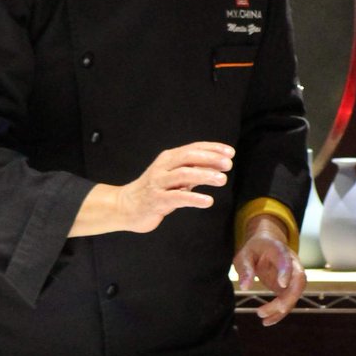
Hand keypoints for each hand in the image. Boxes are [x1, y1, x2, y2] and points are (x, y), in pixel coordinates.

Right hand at [71, 142, 235, 236]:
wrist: (125, 207)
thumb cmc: (156, 191)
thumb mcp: (176, 178)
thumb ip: (195, 171)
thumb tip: (220, 165)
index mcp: (169, 158)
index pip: (193, 148)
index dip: (213, 148)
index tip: (230, 153)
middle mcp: (163, 167)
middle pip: (189, 157)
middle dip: (210, 159)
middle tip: (228, 165)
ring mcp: (158, 183)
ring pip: (183, 175)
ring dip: (205, 175)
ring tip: (222, 180)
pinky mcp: (156, 200)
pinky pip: (177, 198)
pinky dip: (194, 198)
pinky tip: (207, 201)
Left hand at [233, 214, 307, 325]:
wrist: (266, 244)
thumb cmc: (254, 249)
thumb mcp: (244, 256)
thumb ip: (245, 269)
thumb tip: (245, 287)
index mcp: (278, 250)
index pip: (286, 259)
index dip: (287, 271)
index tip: (281, 284)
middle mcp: (291, 262)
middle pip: (299, 279)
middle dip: (289, 296)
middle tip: (275, 308)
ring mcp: (292, 275)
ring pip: (296, 292)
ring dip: (283, 307)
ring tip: (263, 318)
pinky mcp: (289, 286)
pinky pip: (289, 300)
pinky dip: (280, 312)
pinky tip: (267, 321)